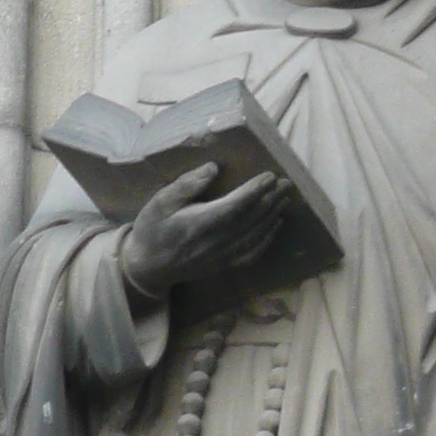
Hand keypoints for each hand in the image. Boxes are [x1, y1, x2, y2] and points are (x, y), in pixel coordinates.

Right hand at [118, 163, 291, 298]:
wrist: (148, 267)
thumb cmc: (152, 230)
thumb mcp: (160, 201)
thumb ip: (187, 184)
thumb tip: (213, 168)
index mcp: (200, 223)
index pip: (236, 205)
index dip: (255, 190)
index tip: (270, 176)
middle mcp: (216, 242)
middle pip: (252, 219)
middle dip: (271, 199)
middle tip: (287, 183)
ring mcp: (222, 256)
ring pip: (256, 235)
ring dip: (273, 215)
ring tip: (285, 199)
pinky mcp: (225, 265)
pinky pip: (253, 253)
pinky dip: (268, 238)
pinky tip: (275, 225)